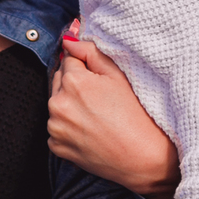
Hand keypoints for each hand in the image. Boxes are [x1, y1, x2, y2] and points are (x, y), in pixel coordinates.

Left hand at [48, 30, 179, 195]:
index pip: (68, 59)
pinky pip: (57, 129)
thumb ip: (90, 52)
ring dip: (69, 106)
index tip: (99, 80)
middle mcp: (57, 104)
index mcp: (73, 82)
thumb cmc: (136, 115)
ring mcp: (55, 128)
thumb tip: (69, 39)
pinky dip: (68, 128)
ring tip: (97, 116)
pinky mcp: (56, 147)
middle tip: (100, 99)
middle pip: (59, 81)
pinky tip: (90, 131)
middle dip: (74, 85)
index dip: (85, 67)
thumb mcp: (117, 76)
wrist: (143, 158)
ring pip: (57, 105)